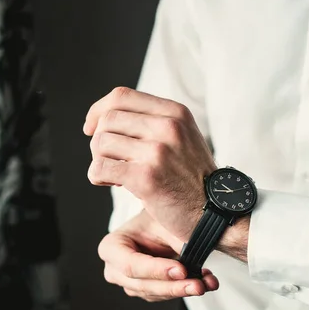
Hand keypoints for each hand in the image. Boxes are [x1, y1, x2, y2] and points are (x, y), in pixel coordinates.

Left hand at [84, 87, 216, 241]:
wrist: (217, 212)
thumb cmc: (192, 178)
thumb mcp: (182, 137)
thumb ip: (152, 122)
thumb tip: (104, 117)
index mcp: (175, 112)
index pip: (122, 96)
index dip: (98, 110)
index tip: (91, 128)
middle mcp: (168, 126)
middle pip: (108, 119)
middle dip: (98, 140)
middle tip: (108, 159)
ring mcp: (158, 151)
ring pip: (101, 143)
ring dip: (98, 160)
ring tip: (112, 174)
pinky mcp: (146, 177)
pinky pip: (101, 168)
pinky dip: (97, 176)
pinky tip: (109, 183)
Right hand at [99, 210, 218, 301]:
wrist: (165, 221)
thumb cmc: (158, 216)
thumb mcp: (161, 220)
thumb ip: (171, 237)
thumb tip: (188, 250)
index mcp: (111, 247)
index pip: (130, 265)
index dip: (156, 270)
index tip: (181, 270)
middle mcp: (115, 268)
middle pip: (142, 285)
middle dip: (173, 286)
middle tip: (197, 284)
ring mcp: (129, 282)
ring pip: (155, 294)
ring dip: (182, 289)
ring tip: (205, 282)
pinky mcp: (145, 290)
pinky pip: (164, 296)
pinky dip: (185, 289)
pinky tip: (204, 281)